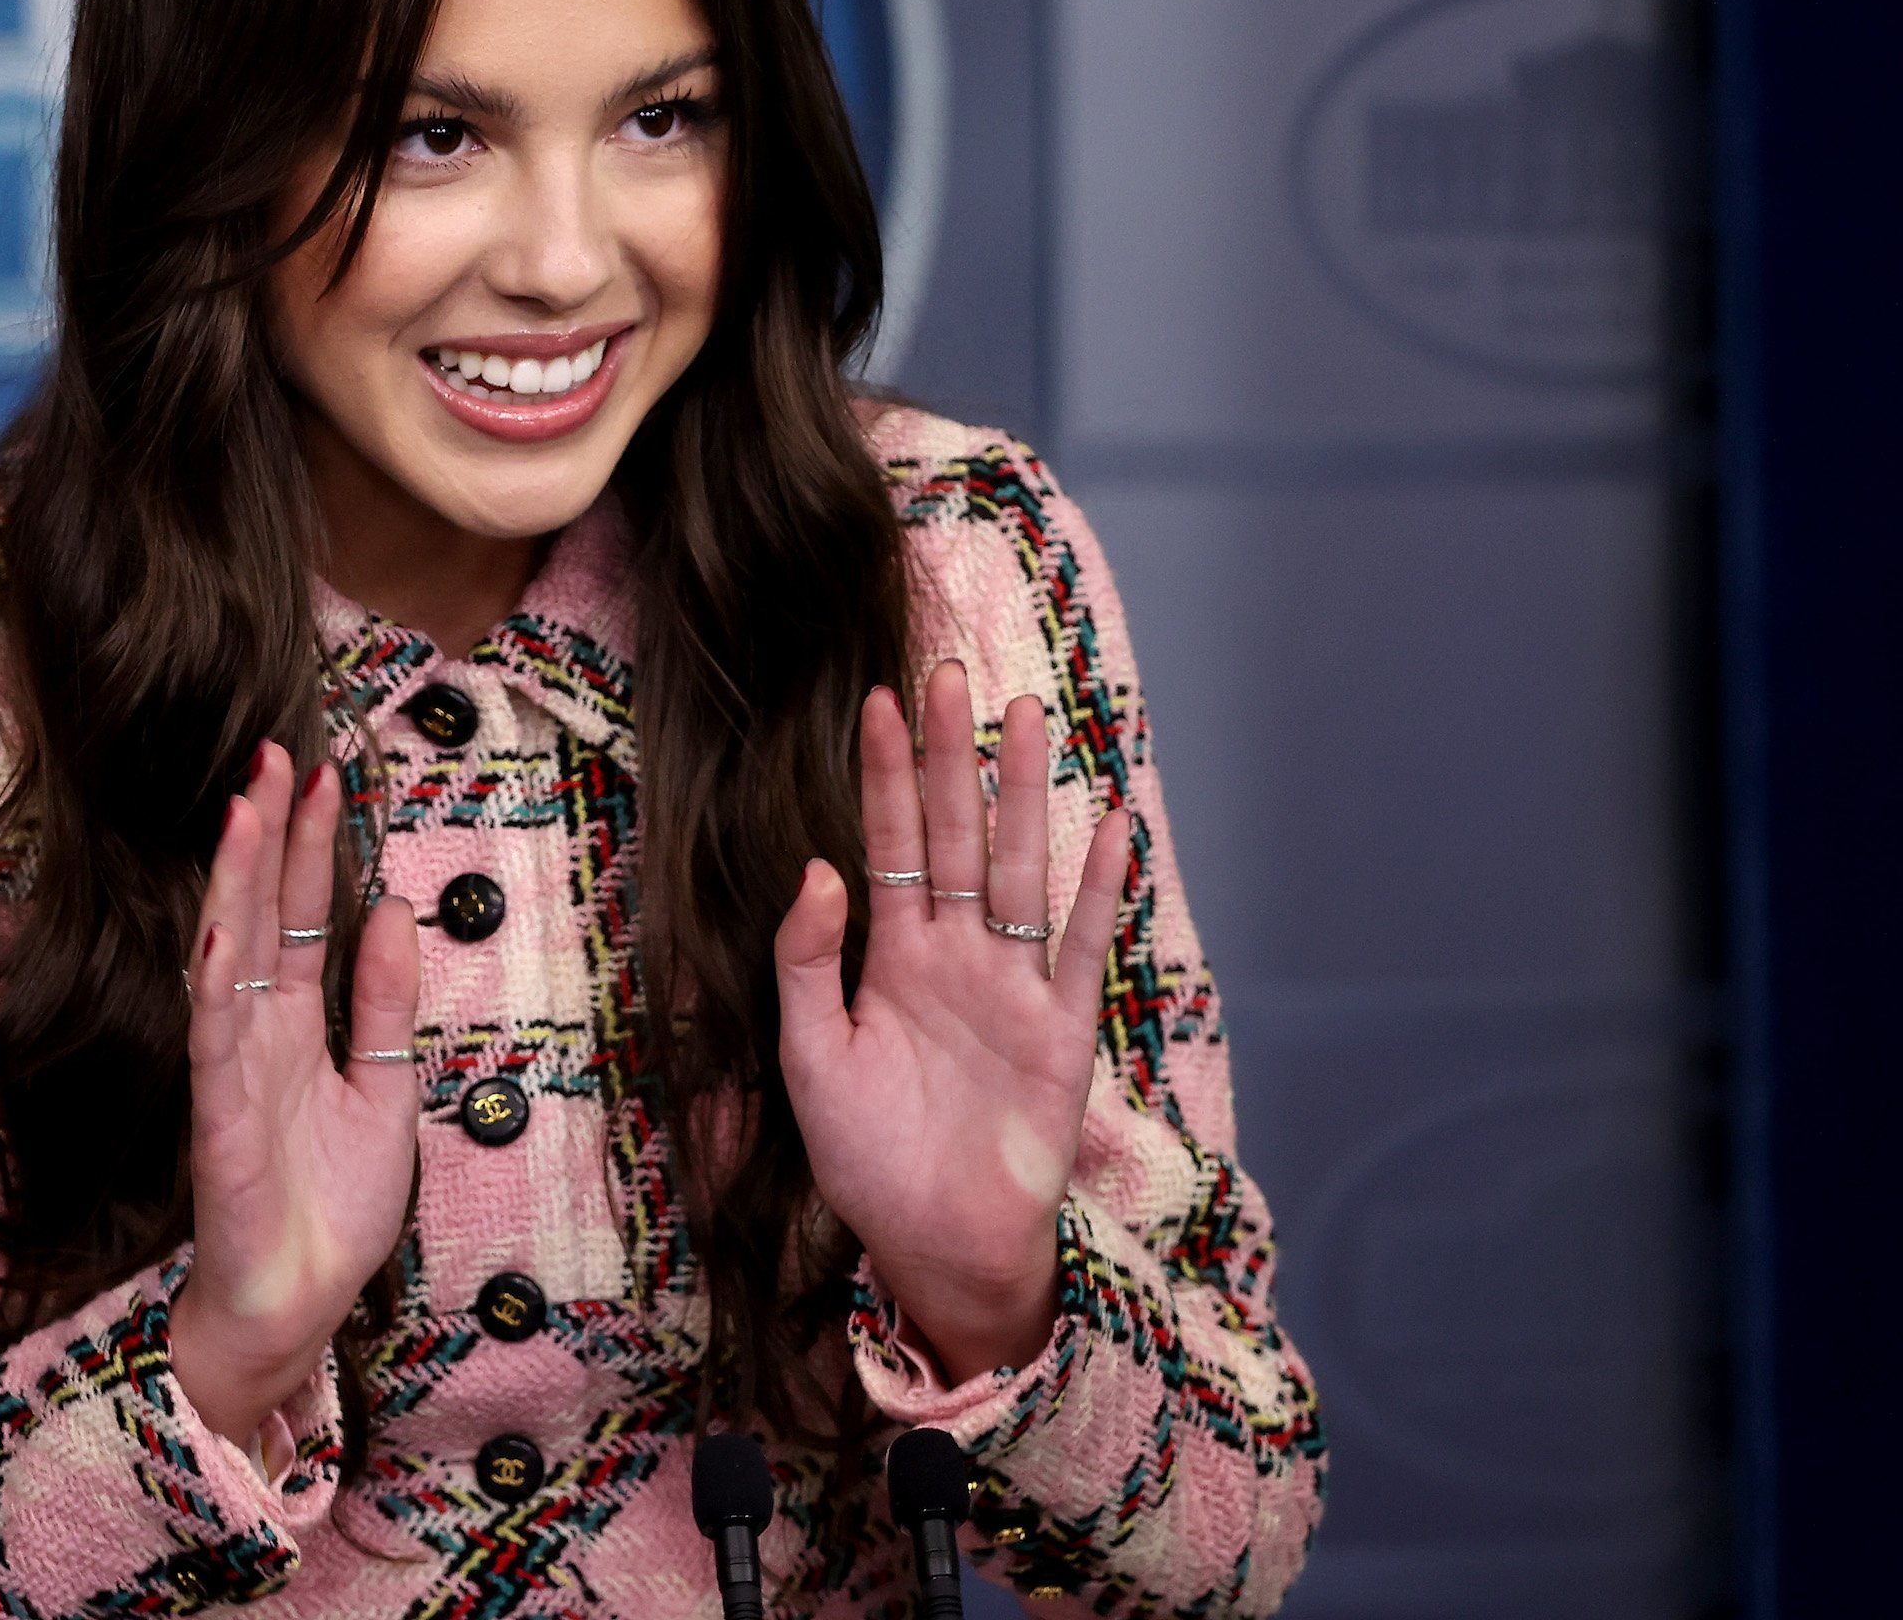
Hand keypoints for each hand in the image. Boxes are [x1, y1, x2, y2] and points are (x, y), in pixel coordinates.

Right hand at [171, 741, 423, 1453]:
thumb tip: (387, 909)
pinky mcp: (219, 1122)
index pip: (297, 915)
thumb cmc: (329, 1207)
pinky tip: (220, 934)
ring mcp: (232, 1072)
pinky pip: (214, 1045)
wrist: (297, 1307)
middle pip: (256, 915)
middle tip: (271, 754)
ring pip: (227, 960)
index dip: (307, 847)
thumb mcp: (383, 1089)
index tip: (318, 773)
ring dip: (232, 887)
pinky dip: (215, 987)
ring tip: (242, 812)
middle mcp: (256, 1033)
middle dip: (263, 836)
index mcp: (295, 1025)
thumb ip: (381, 1004)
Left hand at [771, 662, 1123, 1378]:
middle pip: (957, 836)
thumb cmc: (867, 1159)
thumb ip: (810, 962)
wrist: (936, 1247)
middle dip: (951, 758)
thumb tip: (820, 868)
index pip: (886, 844)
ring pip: (1021, 872)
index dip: (883, 775)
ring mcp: (1013, 989)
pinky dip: (1100, 892)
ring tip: (1025, 720)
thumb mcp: (811, 1057)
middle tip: (951, 674)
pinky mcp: (1062, 1033)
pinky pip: (1084, 950)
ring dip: (1024, 798)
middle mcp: (955, 958)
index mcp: (890, 959)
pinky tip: (1112, 826)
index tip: (878, 700)